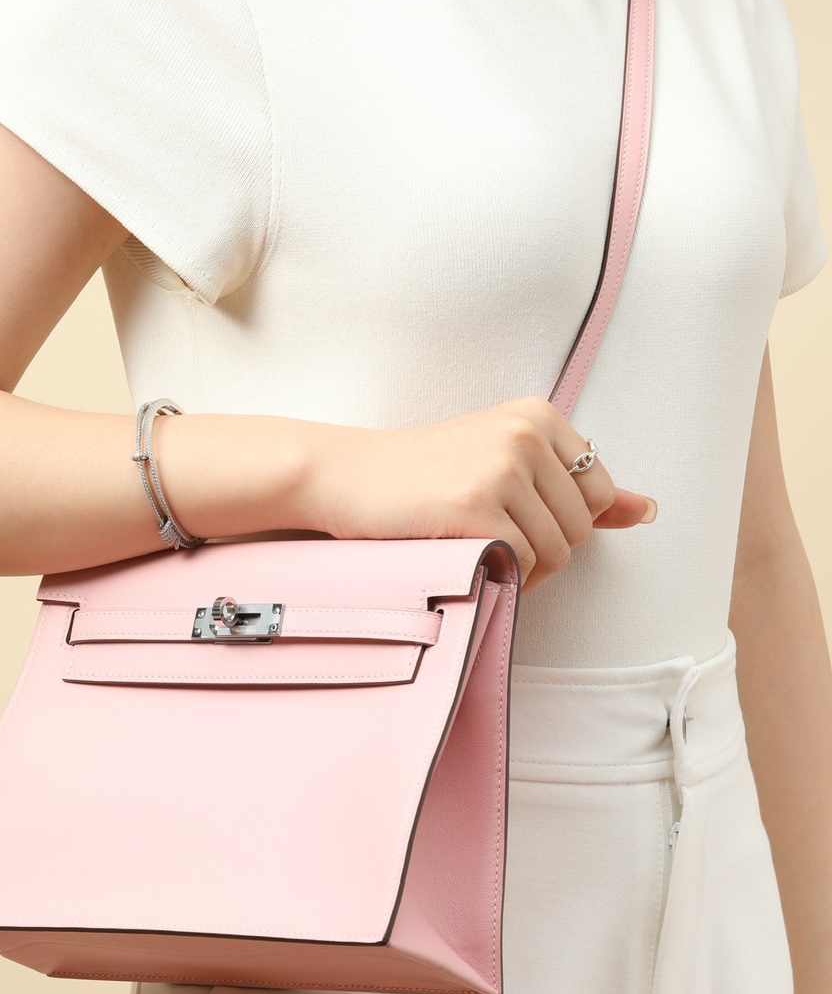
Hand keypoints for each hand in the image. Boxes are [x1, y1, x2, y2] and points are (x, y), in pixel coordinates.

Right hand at [305, 396, 656, 590]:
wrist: (345, 477)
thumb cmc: (421, 477)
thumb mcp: (504, 464)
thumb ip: (577, 487)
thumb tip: (647, 510)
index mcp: (538, 416)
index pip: (597, 492)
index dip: (563, 522)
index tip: (518, 520)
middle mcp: (526, 434)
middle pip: (581, 527)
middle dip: (544, 550)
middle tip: (492, 541)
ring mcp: (502, 468)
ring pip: (556, 552)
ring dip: (524, 570)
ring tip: (480, 551)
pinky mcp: (476, 505)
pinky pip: (522, 564)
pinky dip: (502, 578)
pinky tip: (468, 560)